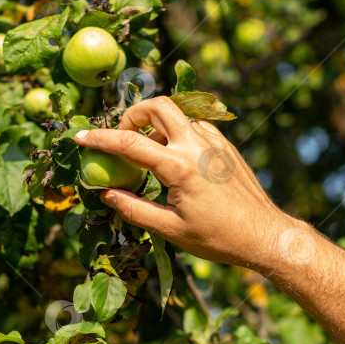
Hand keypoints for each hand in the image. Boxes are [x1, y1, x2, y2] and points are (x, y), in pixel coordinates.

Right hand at [74, 96, 294, 269]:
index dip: (99, 138)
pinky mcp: (226, 145)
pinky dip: (178, 133)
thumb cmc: (217, 238)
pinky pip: (195, 126)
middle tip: (124, 137)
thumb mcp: (170, 230)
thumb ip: (134, 209)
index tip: (80, 136)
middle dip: (134, 113)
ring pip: (178, 114)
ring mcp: (215, 142)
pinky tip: (175, 157)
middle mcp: (197, 146)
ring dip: (157, 124)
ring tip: (148, 151)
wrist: (264, 235)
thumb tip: (106, 194)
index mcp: (180, 168)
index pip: (129, 143)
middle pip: (158, 105)